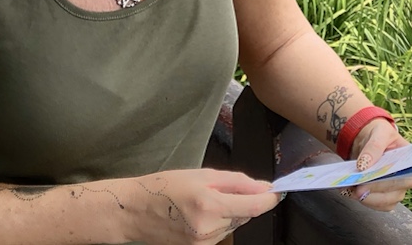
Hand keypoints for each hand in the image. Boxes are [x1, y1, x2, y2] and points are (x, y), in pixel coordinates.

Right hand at [127, 169, 282, 244]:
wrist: (134, 211)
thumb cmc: (164, 187)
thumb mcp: (203, 175)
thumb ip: (237, 182)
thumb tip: (264, 187)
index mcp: (210, 205)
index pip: (254, 206)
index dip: (270, 198)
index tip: (277, 191)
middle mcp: (208, 229)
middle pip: (244, 215)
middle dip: (242, 201)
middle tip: (221, 189)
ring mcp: (202, 243)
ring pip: (233, 225)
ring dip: (228, 213)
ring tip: (203, 202)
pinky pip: (220, 234)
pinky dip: (218, 223)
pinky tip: (198, 215)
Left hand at [343, 120, 411, 210]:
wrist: (368, 141)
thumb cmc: (379, 135)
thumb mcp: (379, 133)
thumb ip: (374, 147)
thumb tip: (363, 165)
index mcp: (411, 163)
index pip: (407, 179)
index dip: (390, 182)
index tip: (371, 179)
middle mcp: (406, 180)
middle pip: (395, 195)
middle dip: (374, 192)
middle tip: (356, 188)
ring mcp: (396, 190)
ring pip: (385, 203)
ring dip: (367, 199)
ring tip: (350, 189)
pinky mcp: (383, 197)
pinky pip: (376, 205)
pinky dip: (363, 200)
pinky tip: (350, 191)